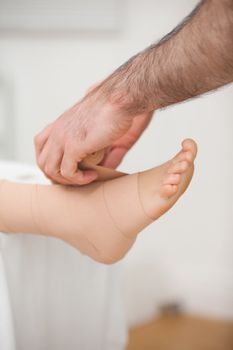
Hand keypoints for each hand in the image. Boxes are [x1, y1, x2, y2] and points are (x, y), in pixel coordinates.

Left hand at [34, 87, 152, 184]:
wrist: (121, 99)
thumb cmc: (115, 109)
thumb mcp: (101, 131)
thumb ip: (100, 150)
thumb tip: (104, 168)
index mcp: (61, 124)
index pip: (41, 145)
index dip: (51, 162)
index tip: (68, 170)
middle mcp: (58, 130)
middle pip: (42, 161)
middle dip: (57, 176)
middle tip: (76, 179)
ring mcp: (63, 138)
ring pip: (50, 169)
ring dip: (67, 181)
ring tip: (86, 178)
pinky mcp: (73, 145)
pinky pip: (67, 172)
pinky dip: (79, 179)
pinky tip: (92, 175)